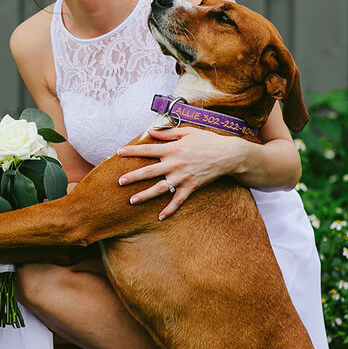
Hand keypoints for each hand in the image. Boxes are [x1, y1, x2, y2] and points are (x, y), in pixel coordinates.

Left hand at [114, 127, 244, 219]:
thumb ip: (167, 133)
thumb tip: (151, 131)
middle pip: (149, 172)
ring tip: (132, 201)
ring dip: (145, 195)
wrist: (228, 154)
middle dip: (133, 177)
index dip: (132, 151)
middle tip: (119, 182)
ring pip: (160, 188)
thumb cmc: (207, 140)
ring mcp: (182, 177)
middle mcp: (175, 164)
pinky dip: (169, 209)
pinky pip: (178, 200)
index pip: (148, 149)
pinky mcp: (191, 187)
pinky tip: (160, 217)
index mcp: (172, 149)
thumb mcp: (187, 131)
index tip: (118, 152)